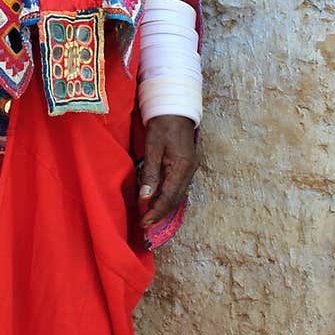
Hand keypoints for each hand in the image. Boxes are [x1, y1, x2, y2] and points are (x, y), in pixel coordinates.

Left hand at [138, 114, 198, 228]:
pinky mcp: (187, 166)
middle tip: (145, 225)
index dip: (156, 212)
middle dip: (160, 214)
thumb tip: (145, 198)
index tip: (144, 223)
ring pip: (177, 195)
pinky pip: (178, 187)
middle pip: (175, 200)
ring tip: (149, 216)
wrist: (176, 109)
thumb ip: (150, 173)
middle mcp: (189, 171)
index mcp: (181, 167)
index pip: (169, 197)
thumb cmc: (162, 125)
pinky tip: (157, 201)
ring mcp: (190, 169)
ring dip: (164, 207)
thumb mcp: (152, 148)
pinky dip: (167, 197)